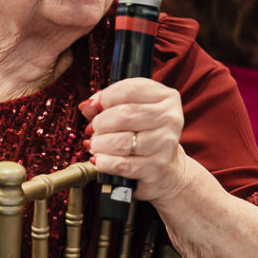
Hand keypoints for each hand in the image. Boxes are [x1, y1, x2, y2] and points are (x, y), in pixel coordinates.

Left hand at [80, 78, 190, 202]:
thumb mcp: (131, 112)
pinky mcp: (157, 167)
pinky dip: (104, 162)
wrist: (166, 168)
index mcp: (166, 97)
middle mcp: (170, 118)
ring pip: (121, 141)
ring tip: (95, 145)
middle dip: (100, 123)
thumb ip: (108, 105)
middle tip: (93, 129)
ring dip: (99, 144)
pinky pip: (121, 164)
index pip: (129, 90)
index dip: (106, 97)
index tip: (96, 106)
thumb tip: (87, 106)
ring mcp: (165, 143)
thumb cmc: (145, 135)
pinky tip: (100, 159)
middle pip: (124, 114)